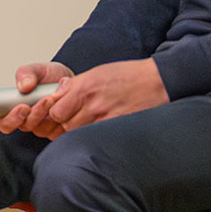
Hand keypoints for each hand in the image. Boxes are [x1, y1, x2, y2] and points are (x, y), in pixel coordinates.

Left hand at [0, 59, 167, 139]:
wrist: (157, 81)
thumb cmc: (128, 76)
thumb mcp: (96, 72)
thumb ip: (74, 85)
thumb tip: (56, 94)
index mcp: (85, 87)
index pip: (54, 110)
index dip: (53, 113)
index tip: (58, 111)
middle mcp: (93, 104)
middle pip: (63, 126)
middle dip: (63, 124)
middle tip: (71, 120)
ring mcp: (105, 118)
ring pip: (77, 135)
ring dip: (77, 132)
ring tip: (85, 124)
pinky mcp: (116, 128)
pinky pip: (94, 139)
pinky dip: (91, 137)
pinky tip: (96, 132)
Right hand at [0, 61, 74, 134]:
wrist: (68, 81)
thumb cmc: (48, 77)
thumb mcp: (36, 70)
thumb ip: (26, 75)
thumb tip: (23, 87)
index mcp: (14, 108)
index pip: (5, 123)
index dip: (11, 120)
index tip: (23, 107)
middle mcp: (27, 120)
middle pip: (24, 127)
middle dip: (34, 115)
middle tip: (44, 101)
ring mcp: (42, 127)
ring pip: (41, 129)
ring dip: (47, 114)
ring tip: (53, 98)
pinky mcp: (56, 130)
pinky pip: (56, 131)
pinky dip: (60, 118)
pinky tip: (63, 105)